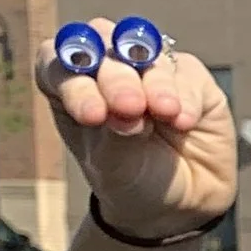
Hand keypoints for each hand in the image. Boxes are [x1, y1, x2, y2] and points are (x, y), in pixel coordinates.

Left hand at [36, 24, 237, 237]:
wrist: (180, 205)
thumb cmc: (132, 181)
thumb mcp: (111, 166)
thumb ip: (112, 133)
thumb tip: (128, 107)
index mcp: (72, 86)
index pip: (59, 61)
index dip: (73, 78)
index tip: (93, 115)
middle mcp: (108, 69)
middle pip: (103, 45)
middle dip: (116, 76)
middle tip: (130, 107)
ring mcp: (151, 69)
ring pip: (148, 53)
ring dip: (155, 83)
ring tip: (165, 112)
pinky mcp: (191, 79)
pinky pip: (186, 74)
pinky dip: (185, 95)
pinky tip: (184, 122)